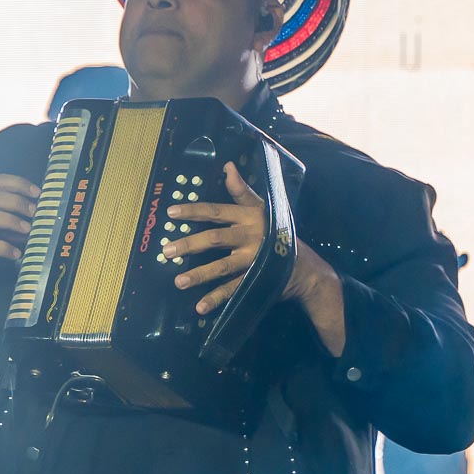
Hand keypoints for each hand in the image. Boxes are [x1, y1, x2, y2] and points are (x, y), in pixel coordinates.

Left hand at [163, 162, 327, 314]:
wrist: (307, 268)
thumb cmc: (277, 233)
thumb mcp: (263, 209)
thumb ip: (242, 190)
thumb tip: (227, 167)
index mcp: (249, 217)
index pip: (217, 211)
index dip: (194, 211)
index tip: (171, 213)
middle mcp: (250, 237)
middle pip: (216, 238)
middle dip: (190, 244)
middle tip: (167, 250)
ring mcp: (253, 261)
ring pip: (222, 267)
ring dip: (199, 274)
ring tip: (178, 281)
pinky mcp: (256, 281)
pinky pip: (233, 290)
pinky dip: (216, 299)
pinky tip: (200, 306)